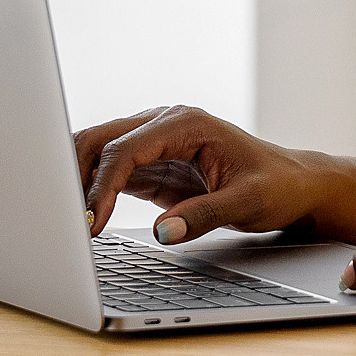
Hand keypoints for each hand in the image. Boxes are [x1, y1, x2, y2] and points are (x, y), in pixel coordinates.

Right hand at [76, 106, 330, 242]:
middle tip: (63, 222)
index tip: (90, 222)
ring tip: (67, 223)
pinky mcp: (151, 166)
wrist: (292, 185)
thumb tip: (163, 233)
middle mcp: (164, 124)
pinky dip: (91, 192)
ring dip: (78, 183)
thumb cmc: (275, 186)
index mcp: (185, 123)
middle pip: (100, 140)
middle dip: (75, 176)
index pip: (126, 148)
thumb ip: (203, 215)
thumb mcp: (246, 203)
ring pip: (98, 153)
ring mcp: (154, 143)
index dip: (102, 185)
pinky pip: (110, 173)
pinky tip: (84, 220)